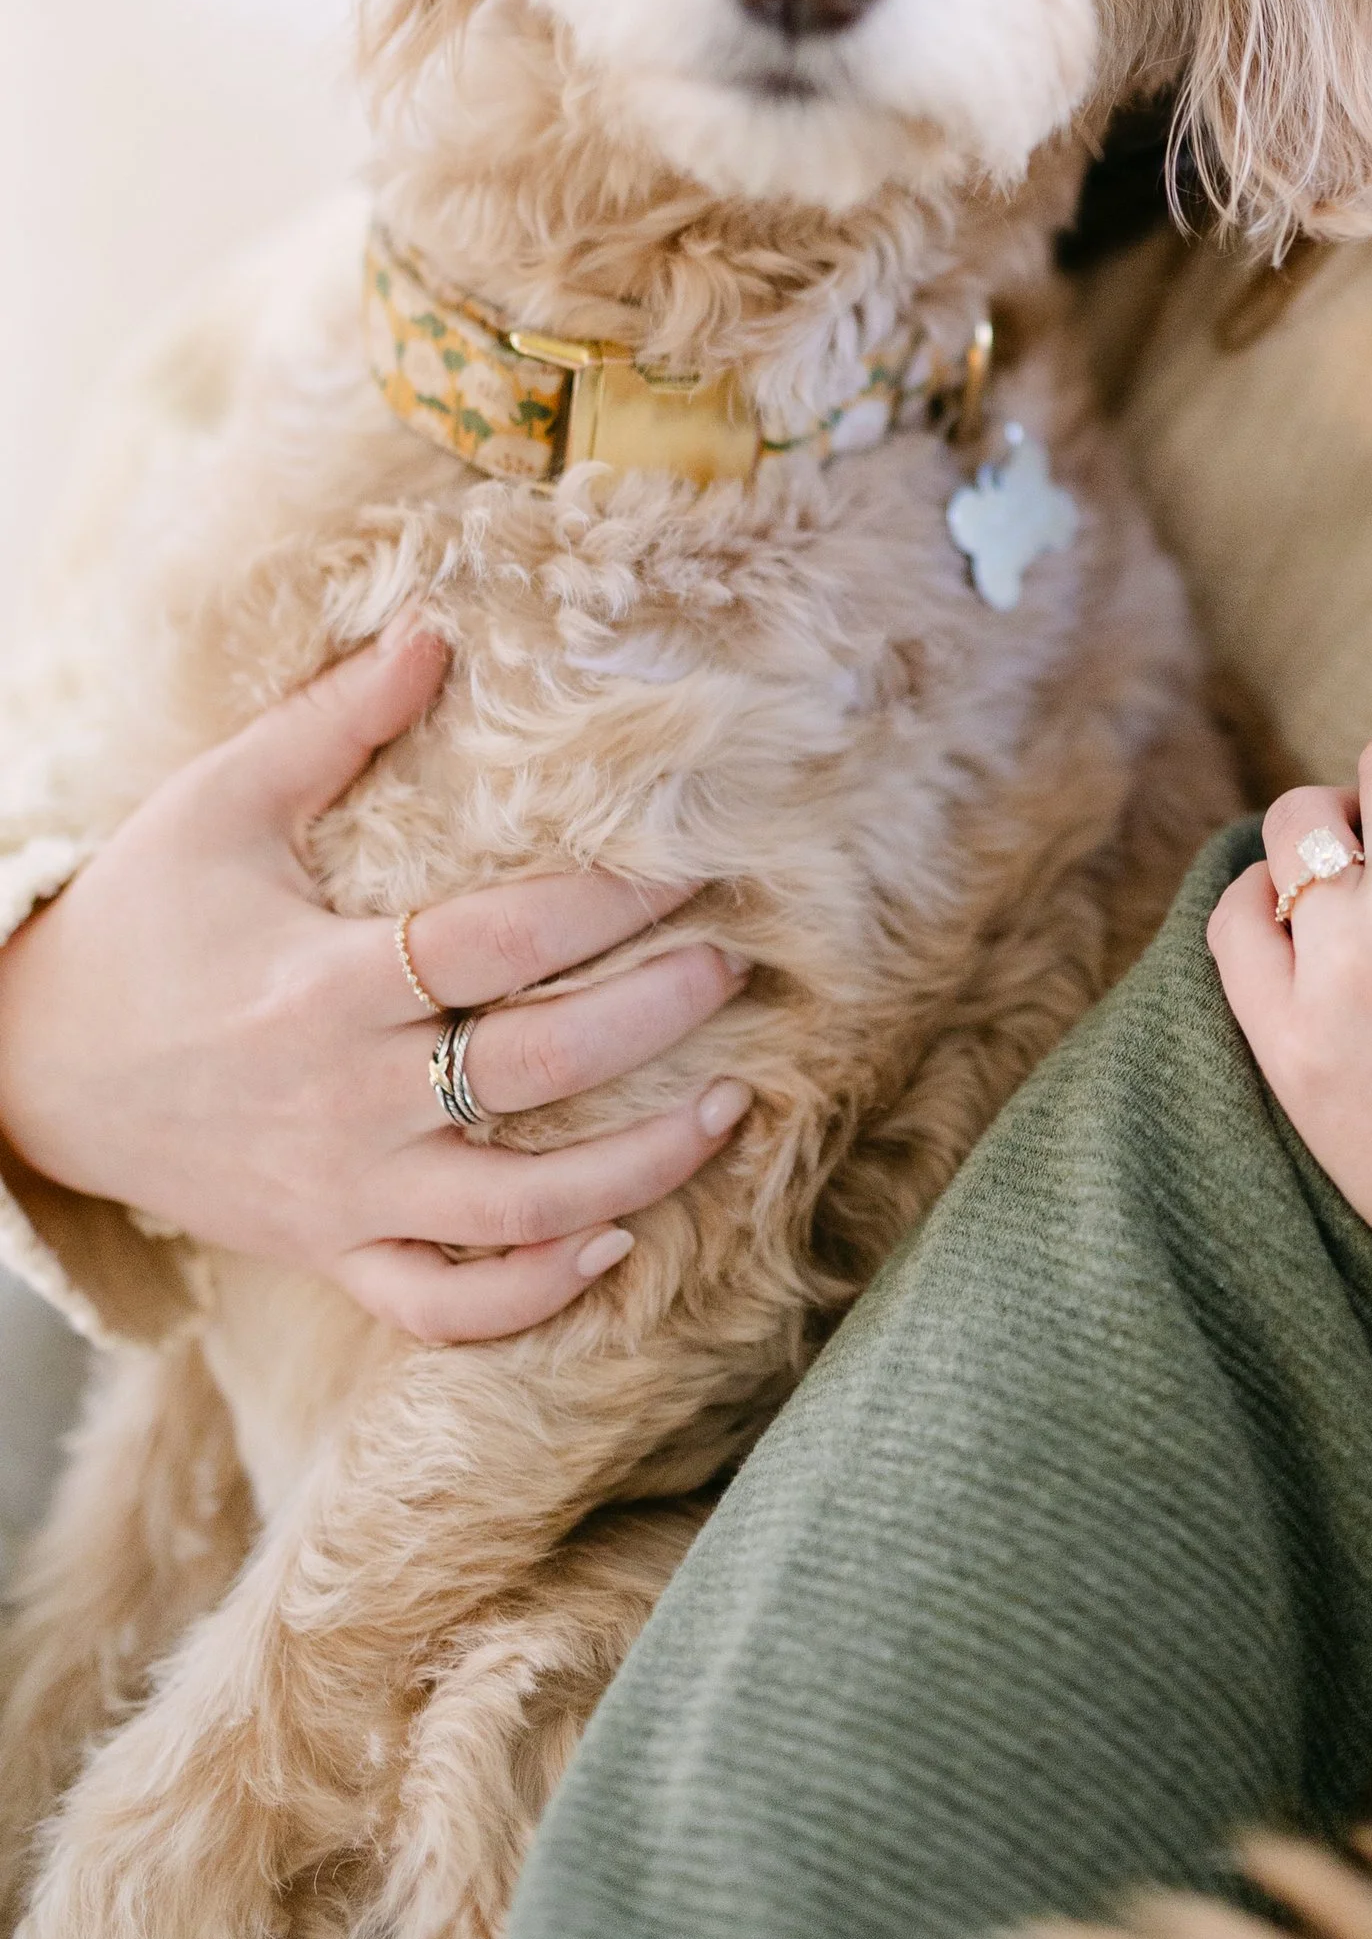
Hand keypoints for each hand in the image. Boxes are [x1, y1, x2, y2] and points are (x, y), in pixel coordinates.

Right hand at [0, 616, 752, 1341]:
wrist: (30, 1068)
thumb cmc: (137, 921)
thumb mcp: (220, 803)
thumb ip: (335, 721)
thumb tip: (436, 633)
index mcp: (326, 983)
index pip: (501, 940)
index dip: (610, 904)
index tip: (694, 864)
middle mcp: (345, 1100)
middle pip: (533, 1069)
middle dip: (654, 1017)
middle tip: (734, 966)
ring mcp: (342, 1193)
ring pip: (515, 1211)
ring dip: (639, 1170)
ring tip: (732, 1112)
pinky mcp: (330, 1252)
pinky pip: (442, 1305)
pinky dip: (532, 1295)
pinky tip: (615, 1245)